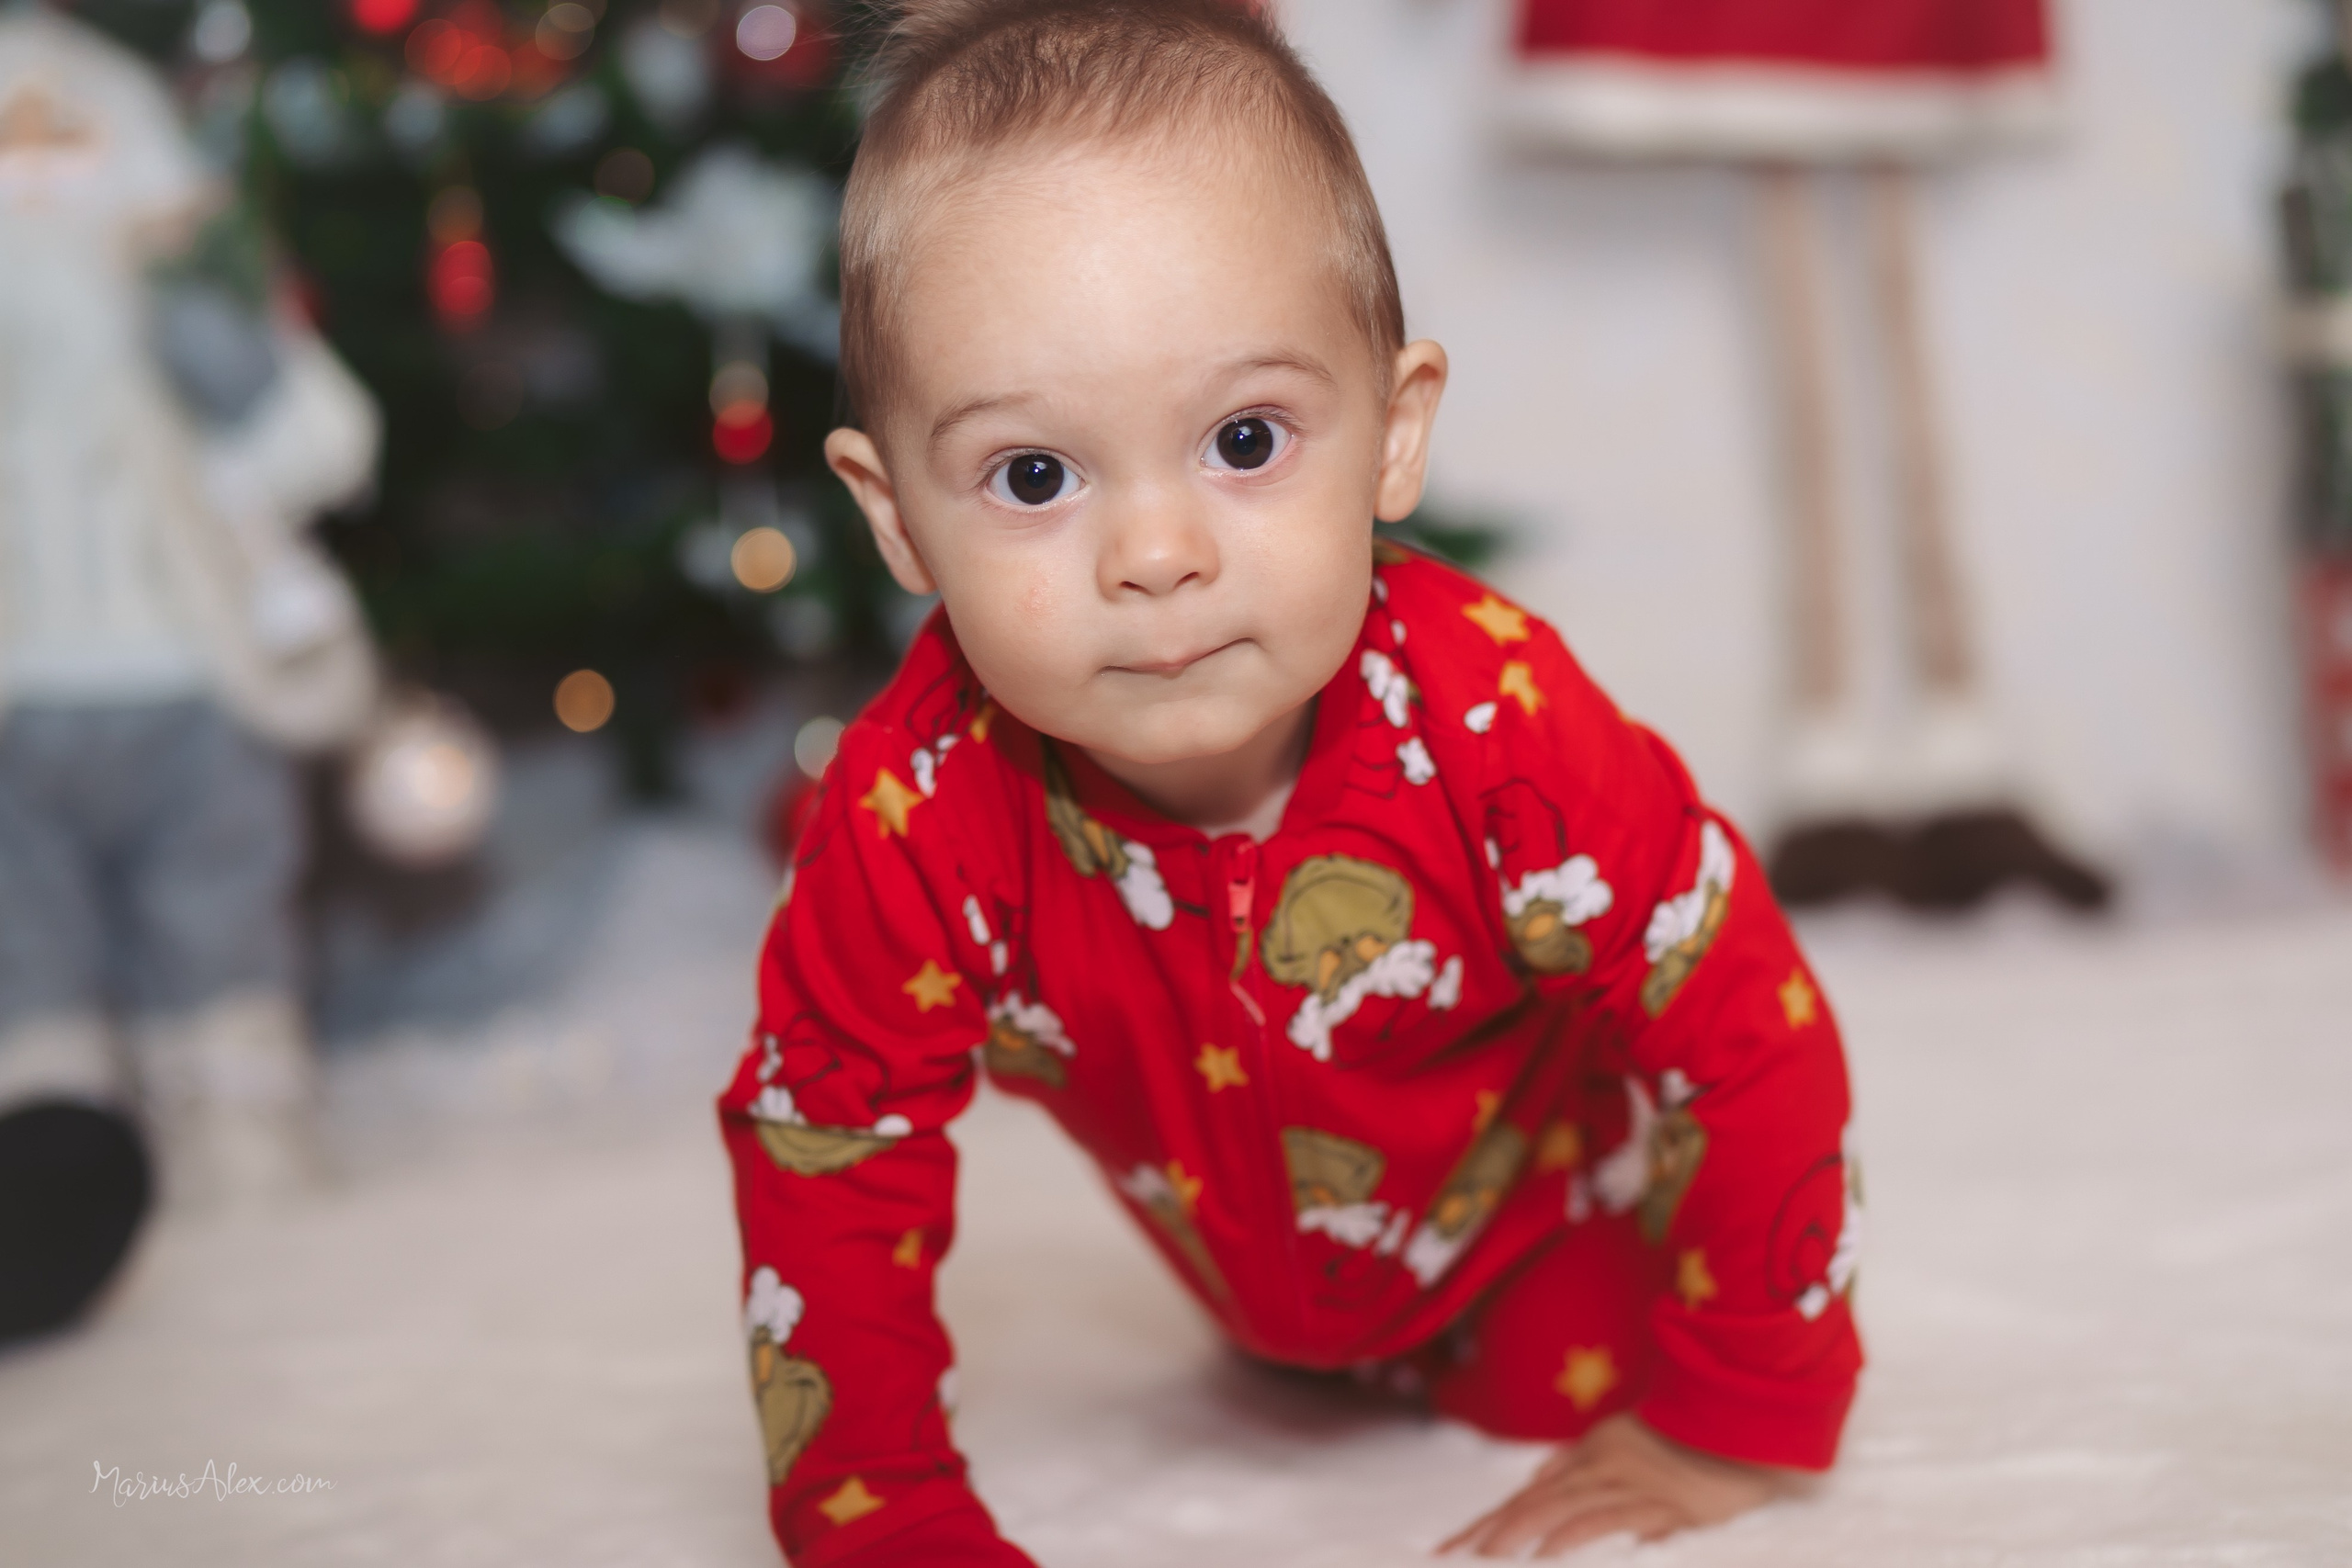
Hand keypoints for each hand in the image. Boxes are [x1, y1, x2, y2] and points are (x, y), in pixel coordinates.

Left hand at [1438, 1414, 1796, 1558]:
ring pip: (1572, 1513)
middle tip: (1458, 1560)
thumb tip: (1533, 1484)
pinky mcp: (1670, 1508)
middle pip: (1538, 1504)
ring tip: (1494, 1560)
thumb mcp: (1615, 1443)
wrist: (1739, 1421)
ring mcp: (1636, 1488)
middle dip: (1495, 1533)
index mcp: (1588, 1457)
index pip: (1527, 1497)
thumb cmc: (1676, 1439)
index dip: (1488, 1523)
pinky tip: (1560, 1554)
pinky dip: (1592, 1538)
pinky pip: (1625, 1522)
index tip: (1450, 1550)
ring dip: (1530, 1537)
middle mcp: (1604, 1470)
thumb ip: (1573, 1464)